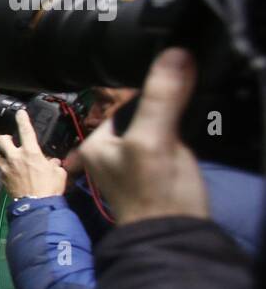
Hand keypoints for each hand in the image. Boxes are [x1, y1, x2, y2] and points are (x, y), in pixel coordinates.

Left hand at [0, 109, 67, 198]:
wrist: (36, 206)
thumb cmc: (50, 188)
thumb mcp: (58, 174)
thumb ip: (54, 165)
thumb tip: (52, 163)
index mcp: (31, 152)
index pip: (26, 131)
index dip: (22, 119)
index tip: (19, 113)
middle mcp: (15, 157)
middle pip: (2, 140)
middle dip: (3, 138)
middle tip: (8, 140)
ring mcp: (6, 168)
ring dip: (2, 156)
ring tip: (8, 160)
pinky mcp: (2, 179)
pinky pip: (1, 170)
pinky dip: (4, 170)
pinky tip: (10, 174)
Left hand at [78, 48, 207, 225]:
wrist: (173, 234)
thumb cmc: (155, 193)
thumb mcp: (153, 139)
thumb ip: (161, 99)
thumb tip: (174, 54)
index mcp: (97, 142)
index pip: (123, 102)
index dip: (149, 92)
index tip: (173, 81)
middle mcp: (111, 151)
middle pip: (141, 111)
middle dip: (163, 105)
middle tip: (182, 106)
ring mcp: (136, 160)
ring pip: (156, 123)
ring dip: (174, 118)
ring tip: (186, 124)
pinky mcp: (159, 169)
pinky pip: (170, 138)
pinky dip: (182, 133)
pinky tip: (191, 137)